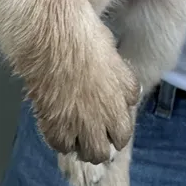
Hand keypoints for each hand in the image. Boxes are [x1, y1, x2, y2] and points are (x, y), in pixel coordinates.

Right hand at [29, 18, 139, 163]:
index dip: (117, 114)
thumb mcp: (110, 48)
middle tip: (93, 129)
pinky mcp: (60, 129)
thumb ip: (116, 70)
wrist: (54, 38)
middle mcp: (112, 113)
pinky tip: (55, 125)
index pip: (130, 112)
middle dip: (108, 137)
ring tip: (75, 135)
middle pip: (119, 140)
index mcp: (126, 90)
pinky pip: (64, 147)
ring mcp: (87, 124)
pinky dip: (60, 140)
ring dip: (87, 146)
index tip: (107, 111)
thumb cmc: (81, 32)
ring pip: (95, 153)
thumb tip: (116, 75)